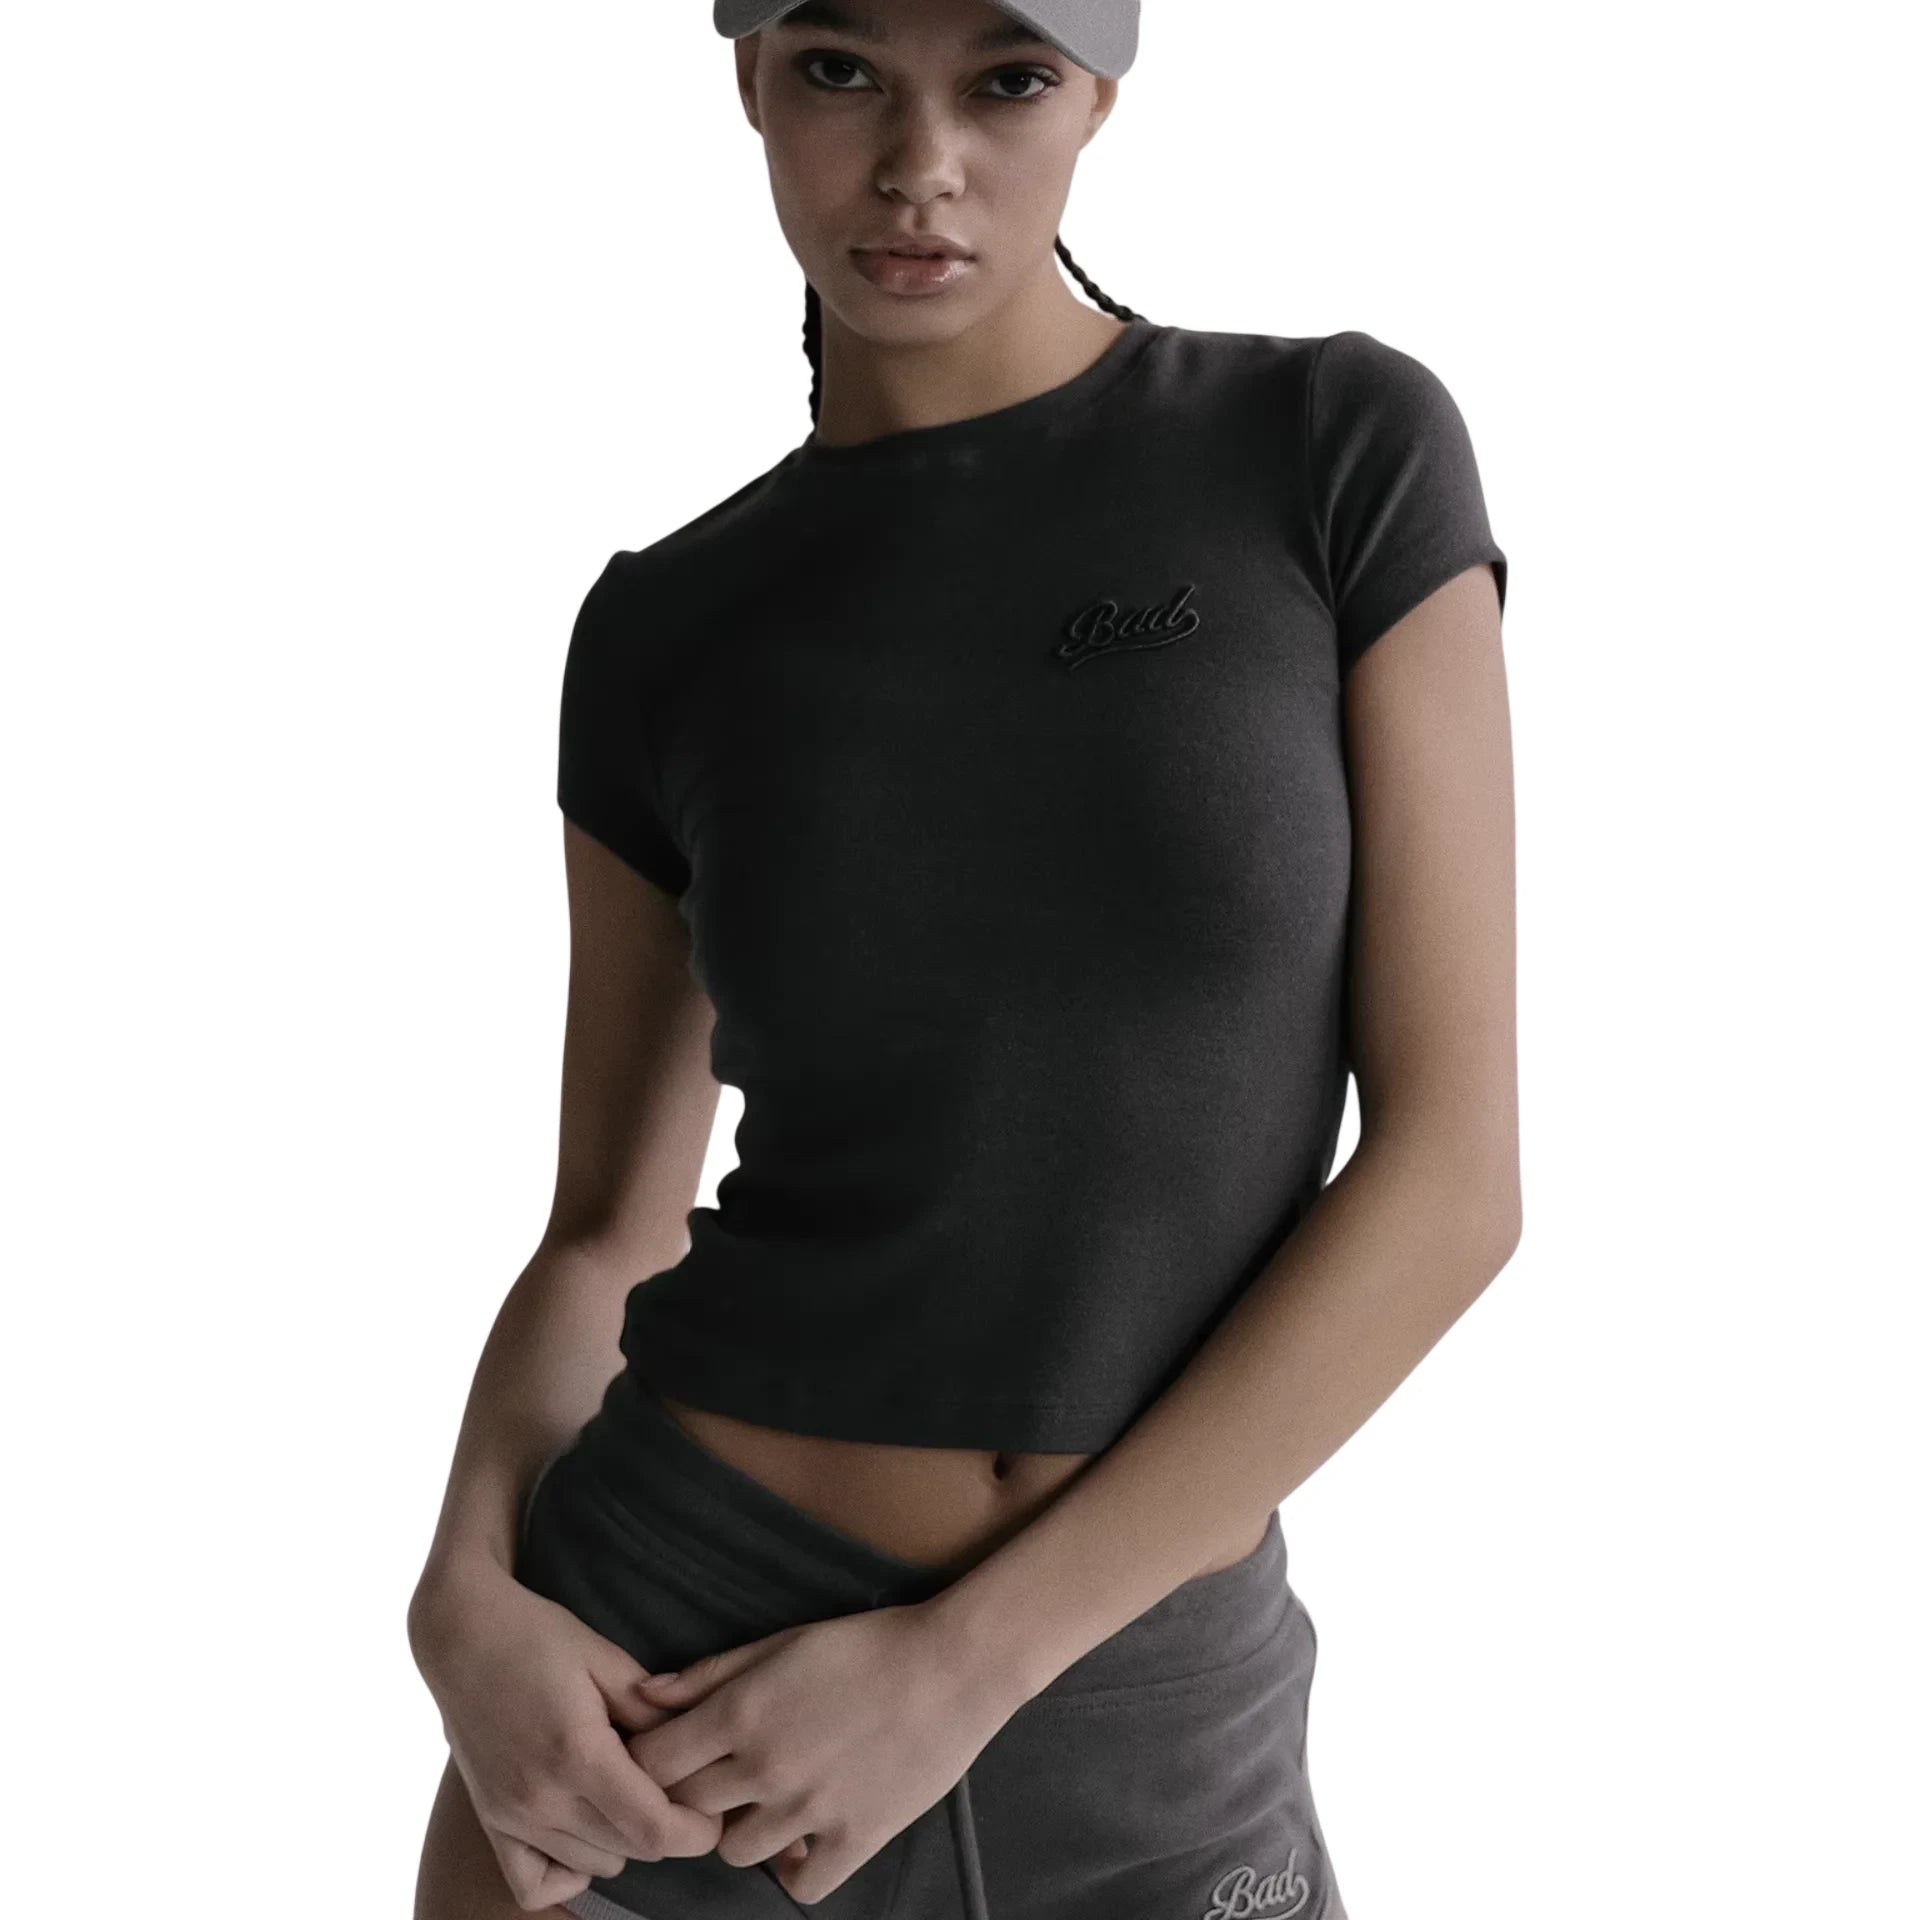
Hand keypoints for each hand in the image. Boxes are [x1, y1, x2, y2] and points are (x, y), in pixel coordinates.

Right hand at [409, 1555, 725, 1909]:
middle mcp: (542, 1797)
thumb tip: (693, 1744)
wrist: (460, 1633)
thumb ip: (650, 1708)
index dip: (694, 1831)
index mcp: (578, 1753)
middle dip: (664, 1829)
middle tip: (673, 1789)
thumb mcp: (604, 1657)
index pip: (652, 1830)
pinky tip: (583, 1830)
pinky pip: (534, 1884)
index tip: (711, 1811)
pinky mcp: (491, 1821)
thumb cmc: (536, 1635)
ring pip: (592, 1867)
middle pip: (629, 1851)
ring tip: (625, 1793)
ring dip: (621, 1842)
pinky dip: (568, 1871)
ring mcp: (511, 1816)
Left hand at [626, 1600, 1020, 1905]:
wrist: (951, 1667)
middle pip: (686, 1807)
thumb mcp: (783, 1641)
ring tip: (766, 1802)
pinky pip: (801, 1885)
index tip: (666, 1756)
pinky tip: (804, 1840)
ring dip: (741, 1829)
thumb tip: (645, 1695)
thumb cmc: (865, 1644)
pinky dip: (795, 1869)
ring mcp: (809, 1810)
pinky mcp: (854, 1839)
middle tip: (716, 1777)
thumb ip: (711, 1672)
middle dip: (689, 1795)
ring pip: (734, 1852)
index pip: (654, 1761)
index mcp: (741, 1713)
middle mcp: (765, 1768)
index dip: (650, 1762)